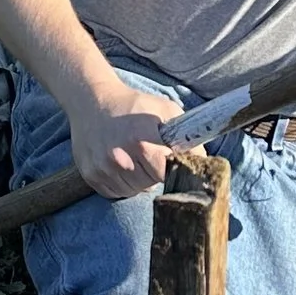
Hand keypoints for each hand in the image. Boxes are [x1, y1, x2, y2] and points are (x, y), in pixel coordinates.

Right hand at [64, 80, 181, 199]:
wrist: (92, 102)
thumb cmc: (133, 106)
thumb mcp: (164, 109)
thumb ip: (186, 135)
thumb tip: (204, 161)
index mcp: (141, 139)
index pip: (166, 172)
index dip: (172, 168)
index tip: (173, 161)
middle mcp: (120, 156)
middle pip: (150, 184)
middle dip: (155, 173)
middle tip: (151, 155)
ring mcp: (103, 168)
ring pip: (134, 190)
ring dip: (139, 180)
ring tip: (135, 157)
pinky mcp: (91, 175)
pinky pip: (116, 192)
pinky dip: (122, 183)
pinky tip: (121, 163)